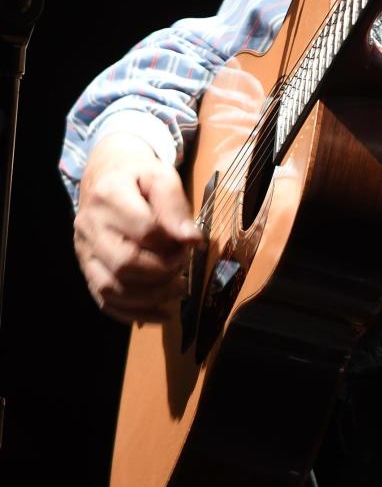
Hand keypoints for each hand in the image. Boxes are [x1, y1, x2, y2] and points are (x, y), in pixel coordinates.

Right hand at [74, 133, 204, 323]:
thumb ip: (175, 206)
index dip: (173, 244)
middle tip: (184, 268)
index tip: (192, 245)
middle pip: (123, 264)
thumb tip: (192, 240)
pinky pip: (103, 299)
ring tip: (179, 291)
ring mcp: (83, 249)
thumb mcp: (161, 176)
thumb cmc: (138, 174)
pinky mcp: (86, 266)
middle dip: (161, 273)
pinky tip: (160, 314)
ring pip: (110, 288)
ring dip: (150, 297)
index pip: (144, 230)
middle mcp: (89, 225)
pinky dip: (132, 313)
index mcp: (109, 196)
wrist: (105, 172)